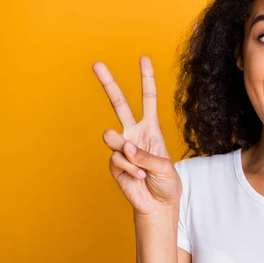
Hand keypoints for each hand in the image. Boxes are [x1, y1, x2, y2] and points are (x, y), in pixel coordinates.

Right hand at [92, 56, 181, 215]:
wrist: (158, 204)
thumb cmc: (166, 183)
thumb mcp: (165, 167)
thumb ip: (146, 156)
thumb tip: (124, 146)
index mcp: (150, 128)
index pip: (148, 98)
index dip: (146, 79)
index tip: (143, 58)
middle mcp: (133, 133)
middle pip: (119, 103)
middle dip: (108, 83)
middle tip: (96, 63)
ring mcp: (121, 147)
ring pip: (112, 136)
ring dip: (126, 151)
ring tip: (137, 163)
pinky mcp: (113, 164)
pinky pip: (116, 159)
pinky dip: (129, 169)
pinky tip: (137, 178)